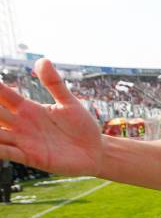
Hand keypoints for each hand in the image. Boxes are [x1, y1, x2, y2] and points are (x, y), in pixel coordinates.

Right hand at [0, 59, 102, 175]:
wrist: (95, 151)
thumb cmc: (82, 126)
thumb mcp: (69, 102)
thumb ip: (54, 83)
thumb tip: (42, 60)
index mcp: (28, 109)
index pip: (3, 95)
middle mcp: (21, 124)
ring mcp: (24, 141)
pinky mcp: (32, 157)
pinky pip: (9, 153)